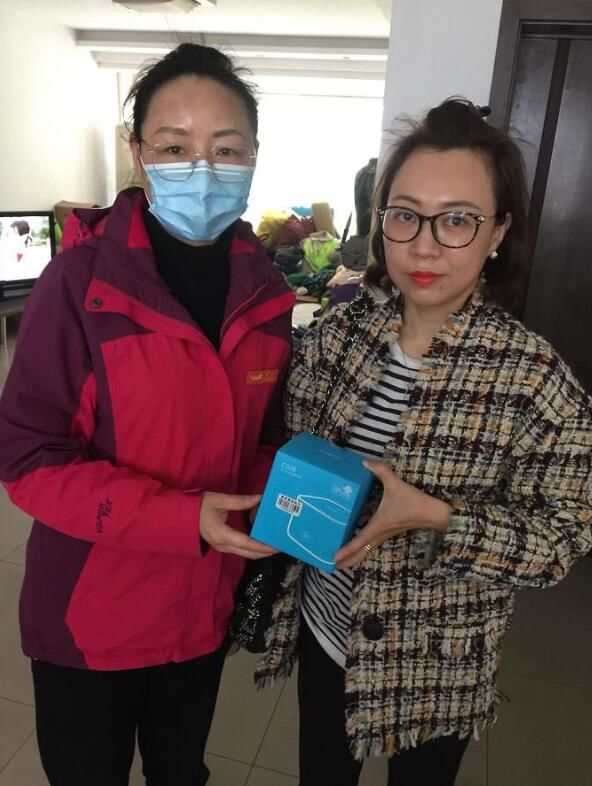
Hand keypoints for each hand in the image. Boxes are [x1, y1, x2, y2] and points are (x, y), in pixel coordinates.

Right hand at [200, 492, 276, 559]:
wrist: (181, 516)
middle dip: (266, 552)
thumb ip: (239, 501)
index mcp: (222, 535)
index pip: (247, 544)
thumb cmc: (198, 507)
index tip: (277, 545)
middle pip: (249, 553)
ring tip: (274, 545)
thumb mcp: (218, 500)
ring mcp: (222, 547)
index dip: (263, 546)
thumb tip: (259, 498)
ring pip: (245, 554)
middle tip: (282, 546)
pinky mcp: (222, 546)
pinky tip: (261, 542)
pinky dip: (252, 549)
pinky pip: (241, 551)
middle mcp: (223, 545)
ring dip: (260, 552)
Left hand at [334, 461, 450, 569]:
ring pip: (367, 550)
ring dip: (354, 557)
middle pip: (361, 553)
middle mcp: (380, 533)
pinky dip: (362, 549)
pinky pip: (372, 544)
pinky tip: (358, 546)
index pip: (360, 541)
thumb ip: (381, 471)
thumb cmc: (414, 501)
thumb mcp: (396, 484)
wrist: (433, 513)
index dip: (347, 550)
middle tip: (332, 567)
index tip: (334, 558)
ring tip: (341, 561)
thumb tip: (365, 462)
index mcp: (378, 525)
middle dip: (347, 561)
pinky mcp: (389, 532)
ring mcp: (385, 535)